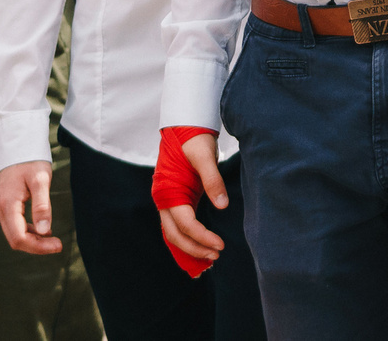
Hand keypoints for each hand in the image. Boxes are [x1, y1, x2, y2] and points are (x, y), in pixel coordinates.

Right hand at [0, 161, 62, 255]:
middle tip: (57, 244)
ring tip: (52, 238)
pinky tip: (42, 228)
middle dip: (36, 246)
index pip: (19, 238)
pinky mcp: (4, 205)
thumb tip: (45, 230)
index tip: (58, 245)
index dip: (38, 247)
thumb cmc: (31, 161)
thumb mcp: (40, 180)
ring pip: (14, 234)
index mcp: (7, 205)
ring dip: (33, 240)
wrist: (18, 146)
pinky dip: (28, 231)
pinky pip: (14, 225)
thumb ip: (42, 205)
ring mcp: (0, 208)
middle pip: (15, 240)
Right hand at [157, 131, 228, 265]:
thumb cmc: (193, 138)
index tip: (221, 245)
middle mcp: (164, 200)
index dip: (203, 237)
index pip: (185, 224)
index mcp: (168, 191)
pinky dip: (188, 240)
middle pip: (175, 235)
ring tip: (209, 261)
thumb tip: (223, 206)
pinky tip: (200, 249)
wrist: (183, 125)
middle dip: (195, 249)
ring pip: (174, 234)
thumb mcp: (205, 155)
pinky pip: (179, 226)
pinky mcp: (177, 200)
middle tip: (217, 256)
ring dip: (189, 249)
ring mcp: (168, 201)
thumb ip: (213, 180)